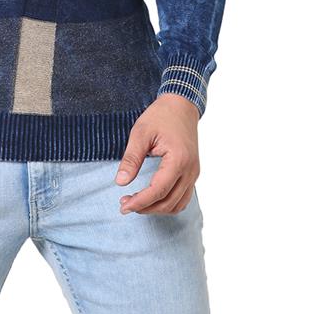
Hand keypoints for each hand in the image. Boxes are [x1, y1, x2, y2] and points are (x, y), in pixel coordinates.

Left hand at [115, 93, 200, 214]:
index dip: (140, 202)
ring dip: (157, 208)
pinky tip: (151, 199)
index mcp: (178, 160)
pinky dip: (167, 203)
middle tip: (124, 205)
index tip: (123, 205)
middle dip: (146, 208)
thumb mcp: (140, 133)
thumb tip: (120, 182)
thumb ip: (131, 158)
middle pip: (168, 202)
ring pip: (177, 204)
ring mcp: (194, 173)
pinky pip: (183, 197)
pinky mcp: (193, 173)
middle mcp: (190, 170)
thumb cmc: (160, 116)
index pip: (158, 191)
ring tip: (136, 203)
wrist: (181, 105)